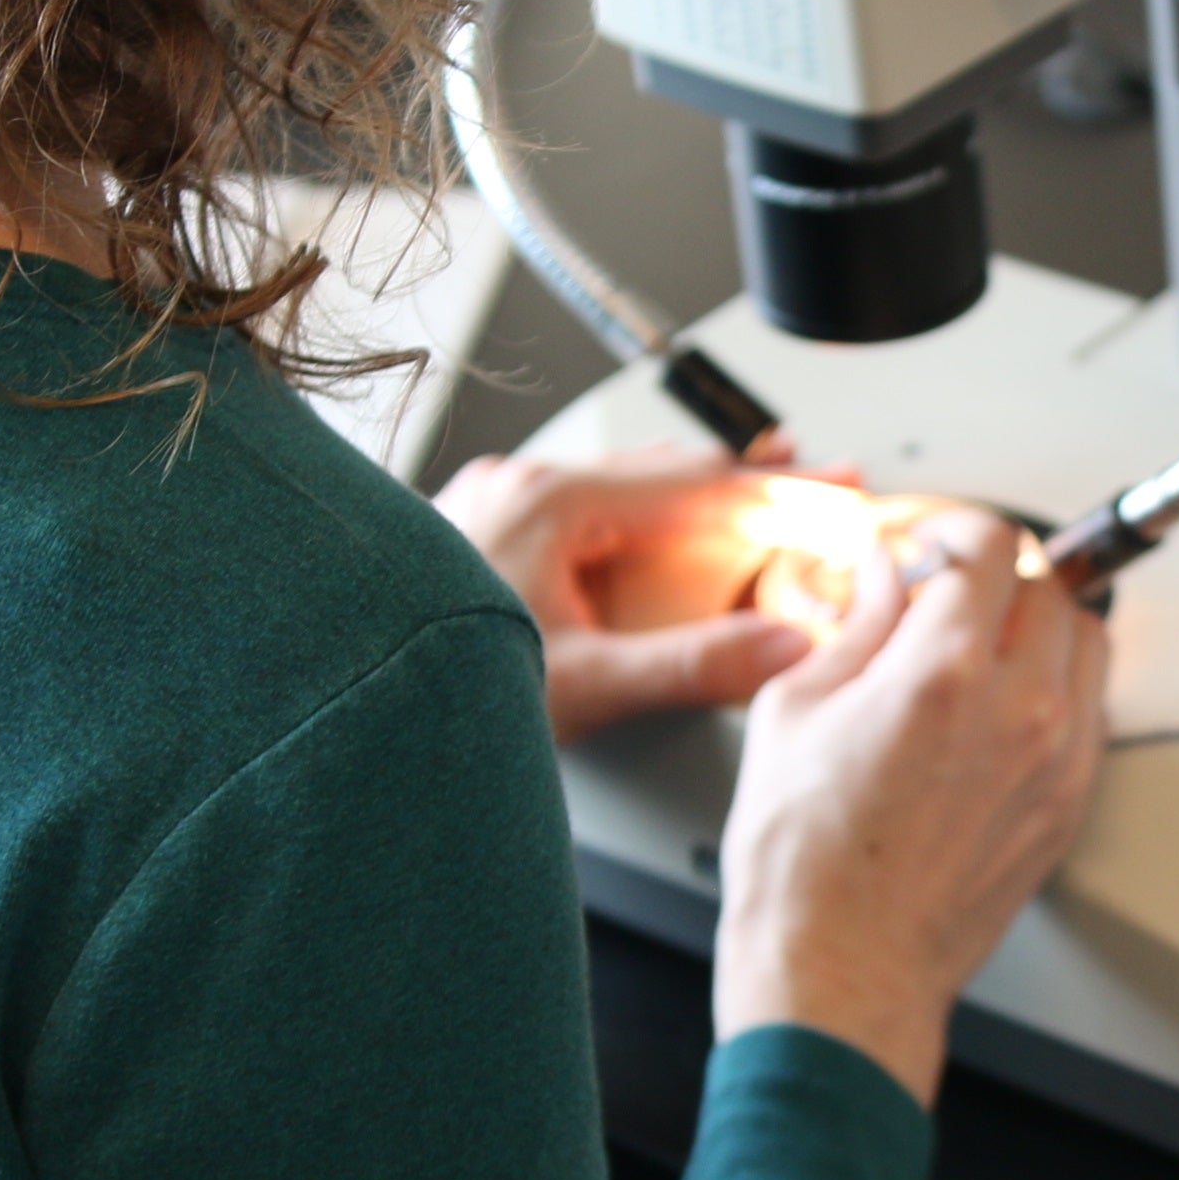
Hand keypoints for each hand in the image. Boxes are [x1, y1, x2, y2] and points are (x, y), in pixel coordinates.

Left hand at [433, 434, 824, 744]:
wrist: (347, 705)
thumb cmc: (434, 690)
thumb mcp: (587, 684)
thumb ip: (694, 664)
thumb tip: (783, 647)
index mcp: (551, 503)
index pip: (696, 484)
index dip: (777, 492)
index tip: (831, 491)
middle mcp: (519, 488)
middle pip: (663, 474)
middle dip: (746, 483)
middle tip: (816, 482)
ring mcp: (495, 505)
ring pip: (619, 488)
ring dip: (691, 499)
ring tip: (754, 497)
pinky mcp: (481, 534)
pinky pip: (581, 512)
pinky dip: (637, 521)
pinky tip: (655, 536)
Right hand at [708, 509, 1112, 1104]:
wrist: (841, 971)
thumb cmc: (804, 868)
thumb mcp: (793, 710)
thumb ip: (857, 624)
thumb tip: (885, 576)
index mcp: (946, 672)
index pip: (989, 543)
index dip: (950, 529)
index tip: (925, 544)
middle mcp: (1020, 709)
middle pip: (1045, 584)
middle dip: (990, 575)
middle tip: (941, 593)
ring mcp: (1057, 759)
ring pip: (1084, 640)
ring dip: (1036, 625)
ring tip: (977, 645)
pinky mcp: (1070, 802)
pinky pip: (1089, 708)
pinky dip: (1054, 686)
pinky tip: (996, 706)